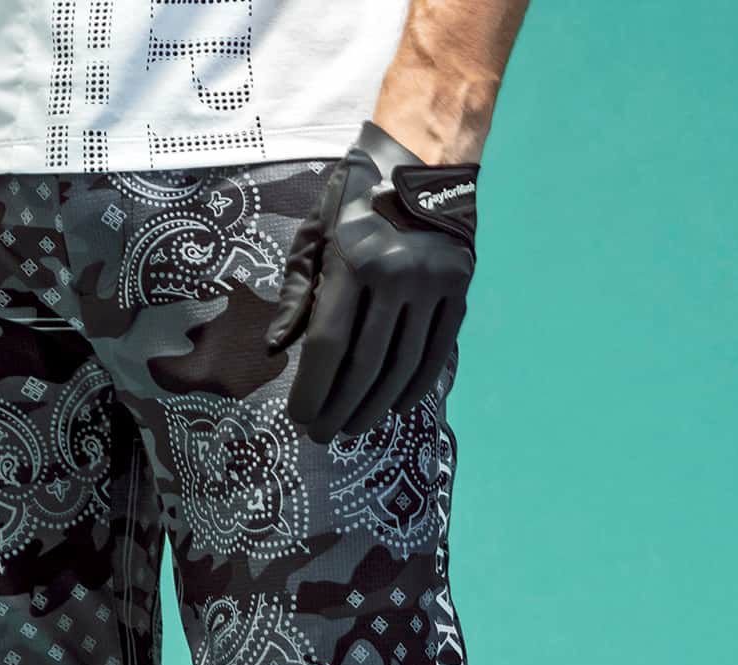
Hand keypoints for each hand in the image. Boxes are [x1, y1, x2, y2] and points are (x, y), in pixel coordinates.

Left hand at [266, 120, 477, 441]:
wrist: (424, 156)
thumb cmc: (356, 195)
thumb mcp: (315, 232)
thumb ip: (297, 291)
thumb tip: (278, 348)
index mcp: (354, 262)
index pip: (329, 346)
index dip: (313, 391)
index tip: (300, 418)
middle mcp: (397, 276)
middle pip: (364, 366)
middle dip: (339, 409)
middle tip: (323, 435)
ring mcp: (433, 284)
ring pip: (402, 366)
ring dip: (375, 406)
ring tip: (354, 428)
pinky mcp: (459, 288)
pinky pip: (437, 352)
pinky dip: (415, 386)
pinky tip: (395, 406)